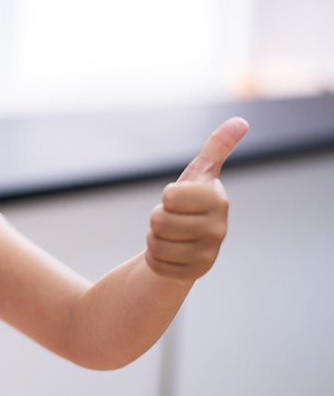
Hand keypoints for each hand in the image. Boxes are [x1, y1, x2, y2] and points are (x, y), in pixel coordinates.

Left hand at [145, 117, 249, 283]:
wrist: (189, 241)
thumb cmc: (191, 202)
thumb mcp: (199, 174)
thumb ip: (217, 147)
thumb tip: (241, 121)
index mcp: (218, 200)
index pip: (170, 196)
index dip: (167, 196)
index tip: (178, 199)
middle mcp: (219, 228)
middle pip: (159, 220)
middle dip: (157, 218)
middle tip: (172, 219)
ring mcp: (209, 253)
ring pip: (155, 242)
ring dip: (154, 237)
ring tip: (171, 235)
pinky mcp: (195, 273)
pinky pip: (156, 264)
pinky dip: (154, 258)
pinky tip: (170, 253)